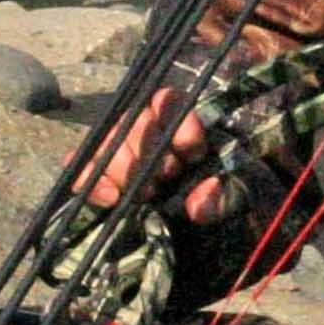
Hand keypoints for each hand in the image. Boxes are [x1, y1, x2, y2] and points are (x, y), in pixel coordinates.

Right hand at [79, 88, 235, 224]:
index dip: (177, 122)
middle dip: (147, 152)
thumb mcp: (241, 196)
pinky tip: (111, 198)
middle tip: (164, 179)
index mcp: (185, 124)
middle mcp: (151, 130)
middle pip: (133, 121)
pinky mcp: (103, 177)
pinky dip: (90, 181)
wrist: (222, 223)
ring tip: (146, 193)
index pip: (169, 101)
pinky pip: (82, 167)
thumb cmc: (233, 198)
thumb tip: (197, 206)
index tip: (190, 153)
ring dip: (122, 168)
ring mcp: (123, 152)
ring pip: (106, 142)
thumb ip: (225, 197)